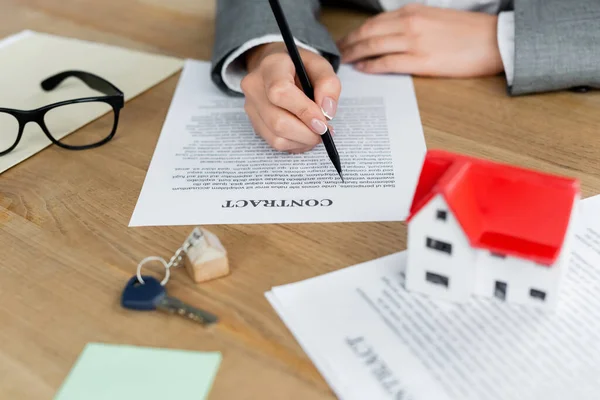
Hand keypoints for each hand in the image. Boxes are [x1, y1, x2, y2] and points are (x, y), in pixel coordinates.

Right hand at [241, 42, 340, 152]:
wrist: (277, 68)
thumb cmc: (299, 67)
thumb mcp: (320, 66)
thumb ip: (328, 85)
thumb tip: (326, 112)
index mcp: (270, 66)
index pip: (280, 92)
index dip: (304, 111)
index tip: (323, 123)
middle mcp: (254, 87)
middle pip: (278, 121)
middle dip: (307, 133)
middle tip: (325, 132)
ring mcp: (251, 107)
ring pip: (276, 137)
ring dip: (302, 141)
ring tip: (316, 133)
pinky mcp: (254, 123)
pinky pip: (275, 143)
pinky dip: (295, 144)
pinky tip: (304, 135)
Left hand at [337, 4, 502, 77]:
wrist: (493, 40)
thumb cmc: (467, 31)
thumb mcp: (434, 17)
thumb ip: (411, 23)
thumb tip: (389, 35)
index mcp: (412, 12)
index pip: (374, 22)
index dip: (355, 32)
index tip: (345, 40)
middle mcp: (410, 23)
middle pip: (368, 33)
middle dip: (349, 44)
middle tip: (338, 53)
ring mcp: (415, 42)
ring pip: (374, 47)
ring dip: (355, 55)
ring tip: (346, 62)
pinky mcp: (422, 61)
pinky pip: (388, 63)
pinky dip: (372, 66)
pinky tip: (363, 68)